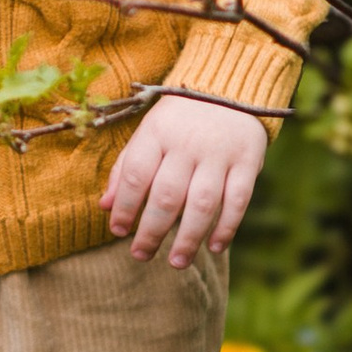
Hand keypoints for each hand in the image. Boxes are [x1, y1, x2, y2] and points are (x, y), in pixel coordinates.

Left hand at [104, 94, 269, 270]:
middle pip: (168, 195)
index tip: (118, 231)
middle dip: (152, 231)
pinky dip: (226, 227)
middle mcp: (187, 143)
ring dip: (189, 237)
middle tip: (141, 255)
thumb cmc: (178, 120)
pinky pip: (238, 200)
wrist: (228, 89)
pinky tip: (214, 247)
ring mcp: (219, 153)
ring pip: (203, 203)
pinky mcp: (247, 161)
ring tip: (176, 262)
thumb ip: (125, 169)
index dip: (125, 207)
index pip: (137, 175)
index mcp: (157, 133)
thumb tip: (104, 207)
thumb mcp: (147, 133)